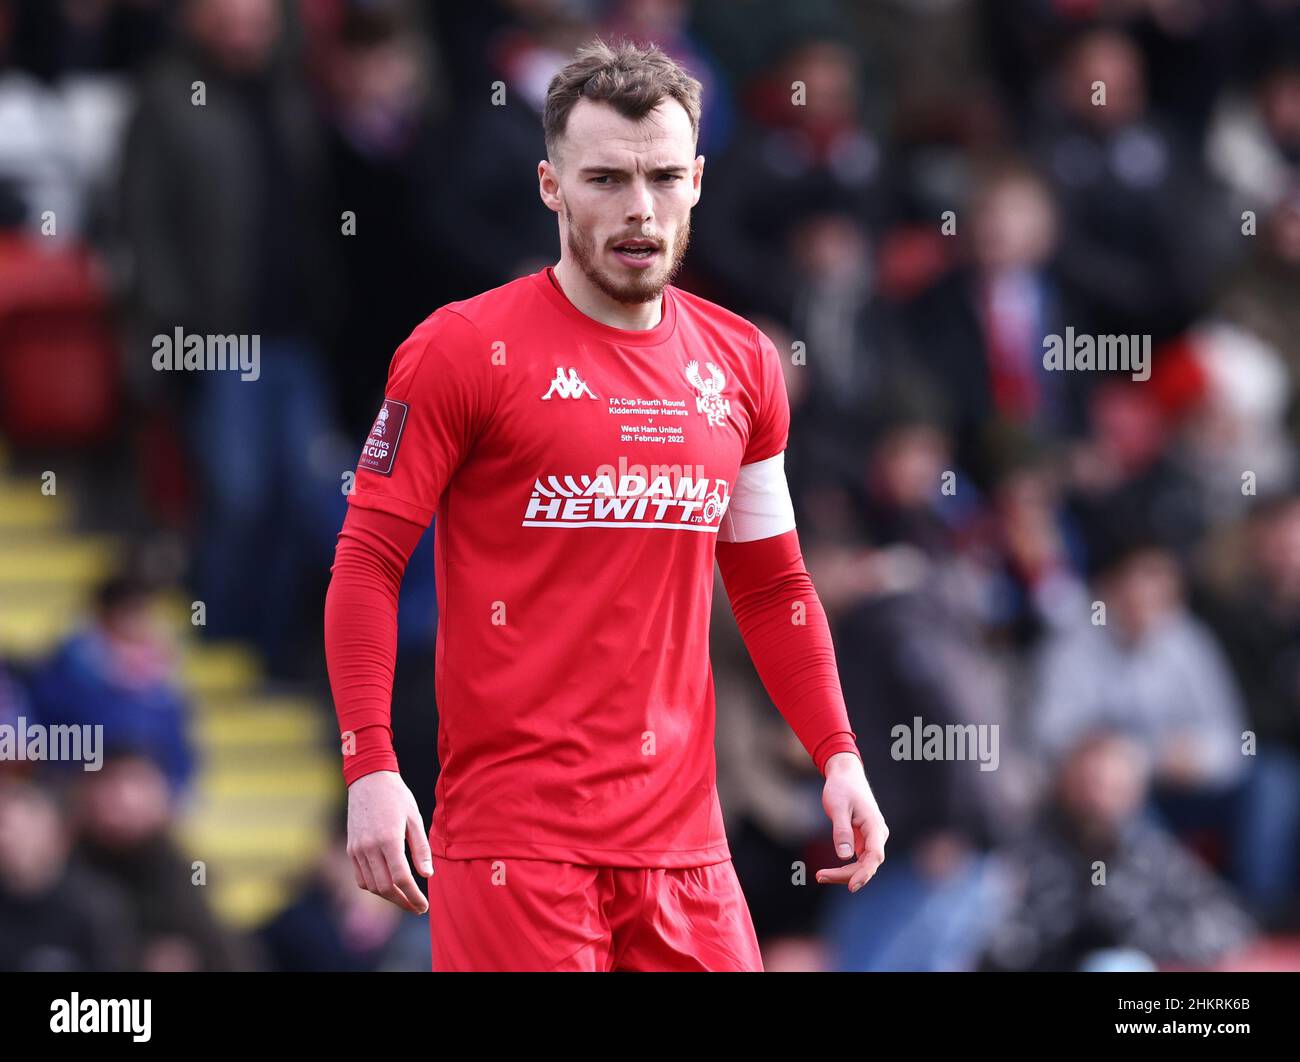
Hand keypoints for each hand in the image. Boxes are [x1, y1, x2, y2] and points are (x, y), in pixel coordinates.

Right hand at [346, 770, 431, 913]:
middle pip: (385, 887)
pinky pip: (361, 878)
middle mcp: (369, 847)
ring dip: (389, 897)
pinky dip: (374, 887)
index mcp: (388, 839)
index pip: (401, 878)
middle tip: (417, 907)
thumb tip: (427, 875)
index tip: (424, 905)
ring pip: (372, 886)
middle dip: (403, 902)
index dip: (413, 896)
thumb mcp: (414, 818)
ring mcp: (357, 850)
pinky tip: (388, 887)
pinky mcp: (351, 849)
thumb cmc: (396, 797)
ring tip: (405, 899)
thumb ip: (421, 848)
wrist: (368, 779)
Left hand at [815, 752, 887, 892]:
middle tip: (819, 876)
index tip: (852, 886)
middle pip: (867, 865)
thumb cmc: (842, 788)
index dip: (864, 873)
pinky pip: (857, 859)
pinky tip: (829, 872)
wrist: (846, 774)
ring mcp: (871, 839)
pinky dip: (844, 867)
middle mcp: (877, 835)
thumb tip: (844, 856)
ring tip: (820, 875)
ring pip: (862, 864)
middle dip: (846, 875)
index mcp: (875, 827)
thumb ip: (841, 831)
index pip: (875, 856)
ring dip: (844, 873)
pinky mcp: (863, 840)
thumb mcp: (838, 807)